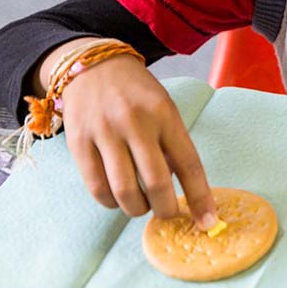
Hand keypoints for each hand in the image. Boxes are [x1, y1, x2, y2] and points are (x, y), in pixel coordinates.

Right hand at [59, 54, 216, 228]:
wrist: (93, 65)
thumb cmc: (137, 93)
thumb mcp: (164, 108)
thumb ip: (173, 145)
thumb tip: (188, 193)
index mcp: (164, 113)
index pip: (188, 163)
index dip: (200, 197)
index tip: (207, 222)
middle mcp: (135, 122)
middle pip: (157, 183)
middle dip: (167, 210)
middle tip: (168, 213)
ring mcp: (105, 133)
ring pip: (125, 191)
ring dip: (137, 209)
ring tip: (142, 206)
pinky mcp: (79, 143)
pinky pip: (97, 187)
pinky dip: (110, 202)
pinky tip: (117, 198)